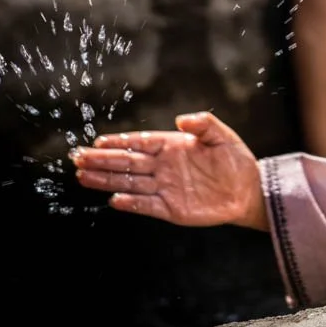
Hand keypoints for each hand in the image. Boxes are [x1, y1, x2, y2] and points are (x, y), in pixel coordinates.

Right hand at [70, 112, 267, 230]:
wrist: (248, 190)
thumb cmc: (235, 161)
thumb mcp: (222, 136)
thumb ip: (204, 124)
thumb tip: (182, 118)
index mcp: (173, 146)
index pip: (140, 142)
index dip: (120, 142)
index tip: (98, 142)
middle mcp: (164, 167)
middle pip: (128, 162)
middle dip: (102, 160)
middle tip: (78, 158)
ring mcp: (165, 188)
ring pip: (130, 182)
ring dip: (107, 180)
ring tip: (83, 176)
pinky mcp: (171, 208)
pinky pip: (147, 205)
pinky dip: (131, 203)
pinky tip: (114, 199)